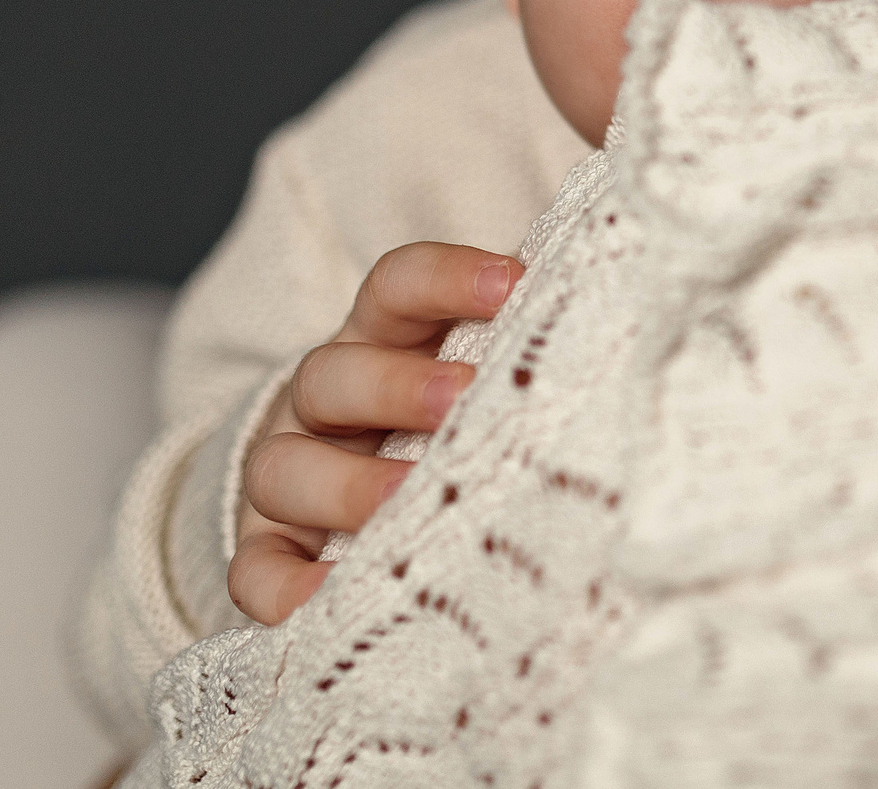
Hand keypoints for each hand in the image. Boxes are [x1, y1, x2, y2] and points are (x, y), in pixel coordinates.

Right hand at [227, 242, 521, 624]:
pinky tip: (331, 599)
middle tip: (460, 398)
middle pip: (333, 374)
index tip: (513, 284)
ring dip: (347, 484)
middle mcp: (328, 402)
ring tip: (410, 501)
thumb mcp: (488, 375)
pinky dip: (284, 588)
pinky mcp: (268, 554)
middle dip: (395, 384)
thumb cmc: (466, 428)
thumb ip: (533, 359)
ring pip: (282, 467)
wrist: (375, 503)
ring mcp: (291, 478)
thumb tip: (624, 337)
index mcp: (386, 341)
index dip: (447, 278)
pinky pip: (254, 572)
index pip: (398, 287)